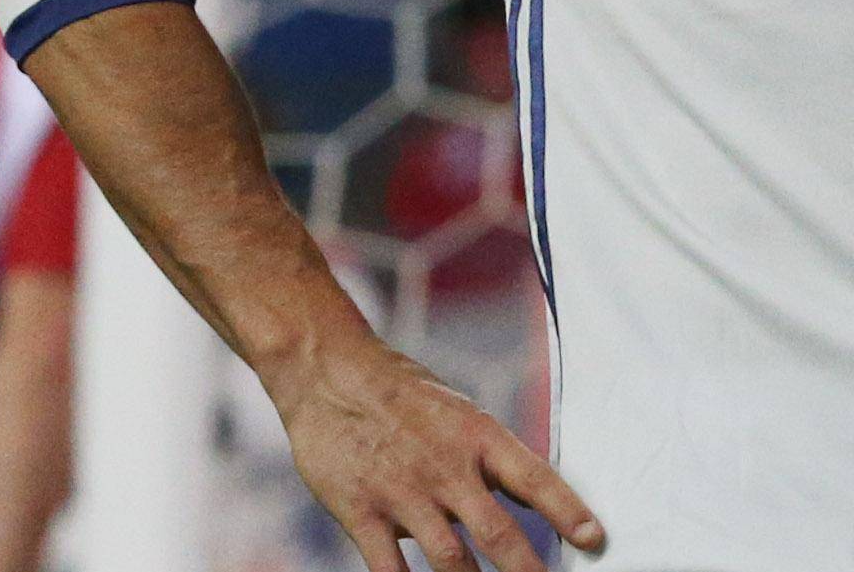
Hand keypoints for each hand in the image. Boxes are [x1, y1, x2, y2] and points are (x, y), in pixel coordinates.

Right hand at [268, 334, 603, 571]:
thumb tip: (538, 505)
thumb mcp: (454, 411)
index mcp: (473, 434)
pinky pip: (391, 571)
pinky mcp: (361, 510)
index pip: (532, 477)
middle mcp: (443, 465)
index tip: (594, 541)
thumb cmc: (398, 392)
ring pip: (452, 563)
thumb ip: (490, 459)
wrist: (324, 368)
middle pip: (498, 536)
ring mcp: (402, 490)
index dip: (567, 511)